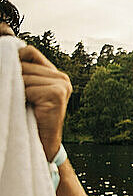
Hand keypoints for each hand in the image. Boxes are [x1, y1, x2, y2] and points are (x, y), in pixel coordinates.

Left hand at [20, 45, 71, 160]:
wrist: (43, 144)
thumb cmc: (31, 118)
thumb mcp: (28, 91)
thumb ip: (25, 75)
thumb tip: (7, 56)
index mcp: (56, 75)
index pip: (29, 52)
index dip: (16, 60)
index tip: (9, 76)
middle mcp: (62, 78)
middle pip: (24, 64)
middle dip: (13, 78)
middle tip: (16, 95)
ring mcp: (62, 85)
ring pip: (24, 76)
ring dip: (17, 90)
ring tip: (23, 104)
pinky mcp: (57, 94)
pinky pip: (28, 87)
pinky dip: (22, 97)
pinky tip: (28, 108)